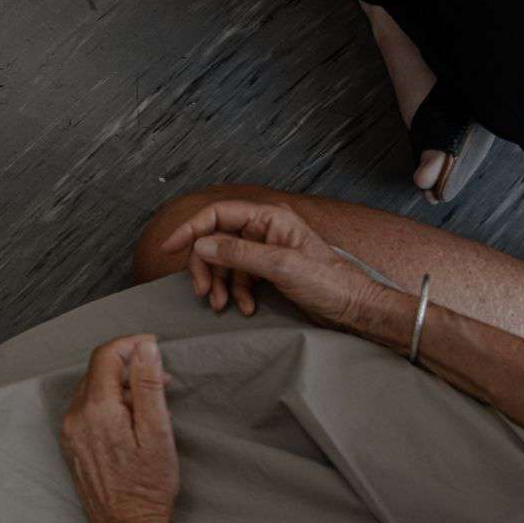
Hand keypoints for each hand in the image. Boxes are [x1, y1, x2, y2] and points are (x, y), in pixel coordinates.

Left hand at [59, 335, 178, 522]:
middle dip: (128, 365)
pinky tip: (130, 420)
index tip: (153, 345)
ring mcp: (69, 431)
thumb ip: (148, 386)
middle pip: (97, 370)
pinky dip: (108, 403)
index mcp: (96, 410)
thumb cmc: (148, 485)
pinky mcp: (71, 444)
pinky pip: (87, 409)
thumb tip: (145, 348)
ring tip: (149, 402)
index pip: (105, 355)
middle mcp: (75, 417)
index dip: (130, 344)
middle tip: (161, 377)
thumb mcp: (157, 432)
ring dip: (119, 385)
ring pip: (91, 389)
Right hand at [156, 199, 387, 332]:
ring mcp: (266, 249)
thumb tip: (201, 245)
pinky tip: (243, 307)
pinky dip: (235, 292)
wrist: (354, 308)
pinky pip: (238, 276)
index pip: (218, 214)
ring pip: (224, 260)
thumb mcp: (281, 267)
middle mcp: (265, 229)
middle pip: (216, 239)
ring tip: (222, 305)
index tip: (170, 247)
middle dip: (206, 266)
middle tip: (204, 292)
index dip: (190, 229)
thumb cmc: (329, 283)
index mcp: (270, 218)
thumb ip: (239, 254)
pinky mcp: (268, 269)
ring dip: (219, 283)